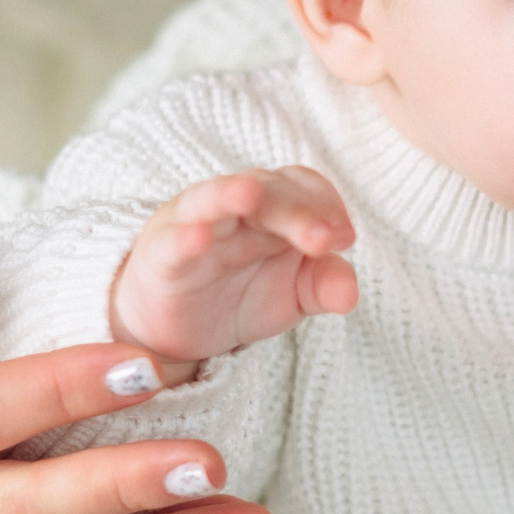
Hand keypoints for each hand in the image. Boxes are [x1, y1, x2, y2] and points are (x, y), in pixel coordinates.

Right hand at [111, 167, 357, 379]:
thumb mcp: (293, 294)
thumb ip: (323, 286)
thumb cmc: (241, 294)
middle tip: (325, 240)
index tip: (345, 239)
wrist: (179, 327)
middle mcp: (235, 207)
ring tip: (250, 193)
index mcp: (274, 208)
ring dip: (231, 192)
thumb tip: (350, 293)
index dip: (327, 205)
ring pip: (213, 197)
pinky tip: (200, 237)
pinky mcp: (163, 254)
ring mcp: (196, 224)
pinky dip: (185, 235)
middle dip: (299, 212)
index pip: (303, 186)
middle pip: (268, 191)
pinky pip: (173, 239)